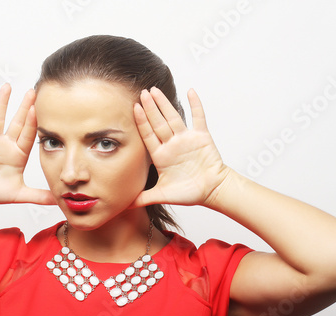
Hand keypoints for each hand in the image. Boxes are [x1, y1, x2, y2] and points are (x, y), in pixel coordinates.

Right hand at [0, 83, 55, 204]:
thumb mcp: (20, 194)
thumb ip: (39, 196)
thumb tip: (58, 201)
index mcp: (19, 153)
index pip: (30, 135)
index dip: (35, 123)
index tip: (41, 109)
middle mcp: (7, 143)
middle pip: (18, 122)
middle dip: (25, 107)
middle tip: (33, 91)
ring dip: (3, 103)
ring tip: (7, 87)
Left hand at [132, 87, 229, 206]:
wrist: (211, 191)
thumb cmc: (189, 193)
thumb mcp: (162, 195)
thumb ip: (143, 198)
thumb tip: (124, 205)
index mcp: (161, 155)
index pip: (148, 135)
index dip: (141, 122)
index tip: (134, 108)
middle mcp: (171, 144)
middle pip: (158, 122)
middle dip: (150, 108)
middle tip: (142, 92)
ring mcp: (186, 139)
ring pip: (173, 117)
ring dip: (165, 104)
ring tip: (155, 90)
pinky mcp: (201, 136)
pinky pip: (198, 117)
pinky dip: (195, 105)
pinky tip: (190, 91)